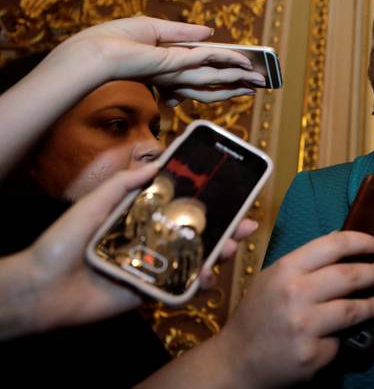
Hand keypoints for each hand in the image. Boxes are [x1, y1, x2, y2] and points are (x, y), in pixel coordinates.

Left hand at [9, 164, 257, 337]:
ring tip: (233, 247)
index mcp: (141, 219)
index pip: (182, 208)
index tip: (233, 195)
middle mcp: (153, 242)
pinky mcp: (150, 292)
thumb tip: (156, 164)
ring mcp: (154, 268)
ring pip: (196, 260)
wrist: (42, 288)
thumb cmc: (63, 241)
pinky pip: (181, 287)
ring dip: (220, 254)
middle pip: (198, 234)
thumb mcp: (94, 203)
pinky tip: (210, 275)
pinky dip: (200, 283)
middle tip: (247, 226)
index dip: (209, 203)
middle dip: (227, 229)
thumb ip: (123, 184)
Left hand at [52, 16, 266, 103]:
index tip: (243, 73)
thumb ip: (183, 32)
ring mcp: (174, 74)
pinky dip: (227, 61)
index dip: (223, 74)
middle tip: (260, 83)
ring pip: (214, 81)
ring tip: (258, 81)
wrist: (96, 51)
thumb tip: (210, 32)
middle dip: (237, 83)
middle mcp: (173, 75)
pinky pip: (207, 62)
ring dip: (238, 80)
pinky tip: (241, 62)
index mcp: (168, 67)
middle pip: (212, 83)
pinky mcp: (173, 66)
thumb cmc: (114, 40)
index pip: (201, 74)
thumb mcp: (152, 29)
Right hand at [218, 231, 373, 386]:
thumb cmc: (257, 315)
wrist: (235, 361)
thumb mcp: (273, 278)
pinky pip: (337, 342)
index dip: (361, 242)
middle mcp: (296, 294)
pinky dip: (340, 339)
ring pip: (353, 310)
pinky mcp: (311, 355)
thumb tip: (340, 241)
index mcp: (286, 270)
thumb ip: (305, 262)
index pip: (333, 245)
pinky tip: (338, 337)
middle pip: (350, 276)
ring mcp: (304, 326)